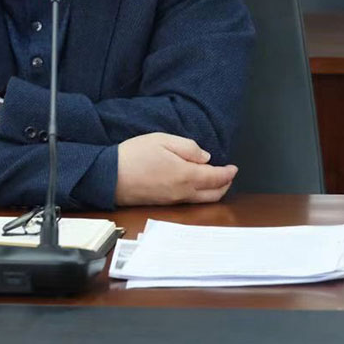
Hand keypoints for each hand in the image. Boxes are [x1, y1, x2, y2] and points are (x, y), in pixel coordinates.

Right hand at [114, 133, 237, 205]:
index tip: (234, 168)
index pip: (215, 177)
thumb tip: (205, 158)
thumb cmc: (134, 155)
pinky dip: (199, 194)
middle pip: (213, 194)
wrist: (109, 176)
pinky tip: (195, 185)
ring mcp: (173, 200)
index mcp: (186, 176)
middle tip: (228, 175)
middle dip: (224, 185)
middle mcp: (183, 192)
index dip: (228, 173)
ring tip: (215, 180)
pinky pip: (189, 201)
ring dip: (213, 191)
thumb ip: (188, 148)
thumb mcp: (163, 140)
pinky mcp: (163, 203)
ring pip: (201, 200)